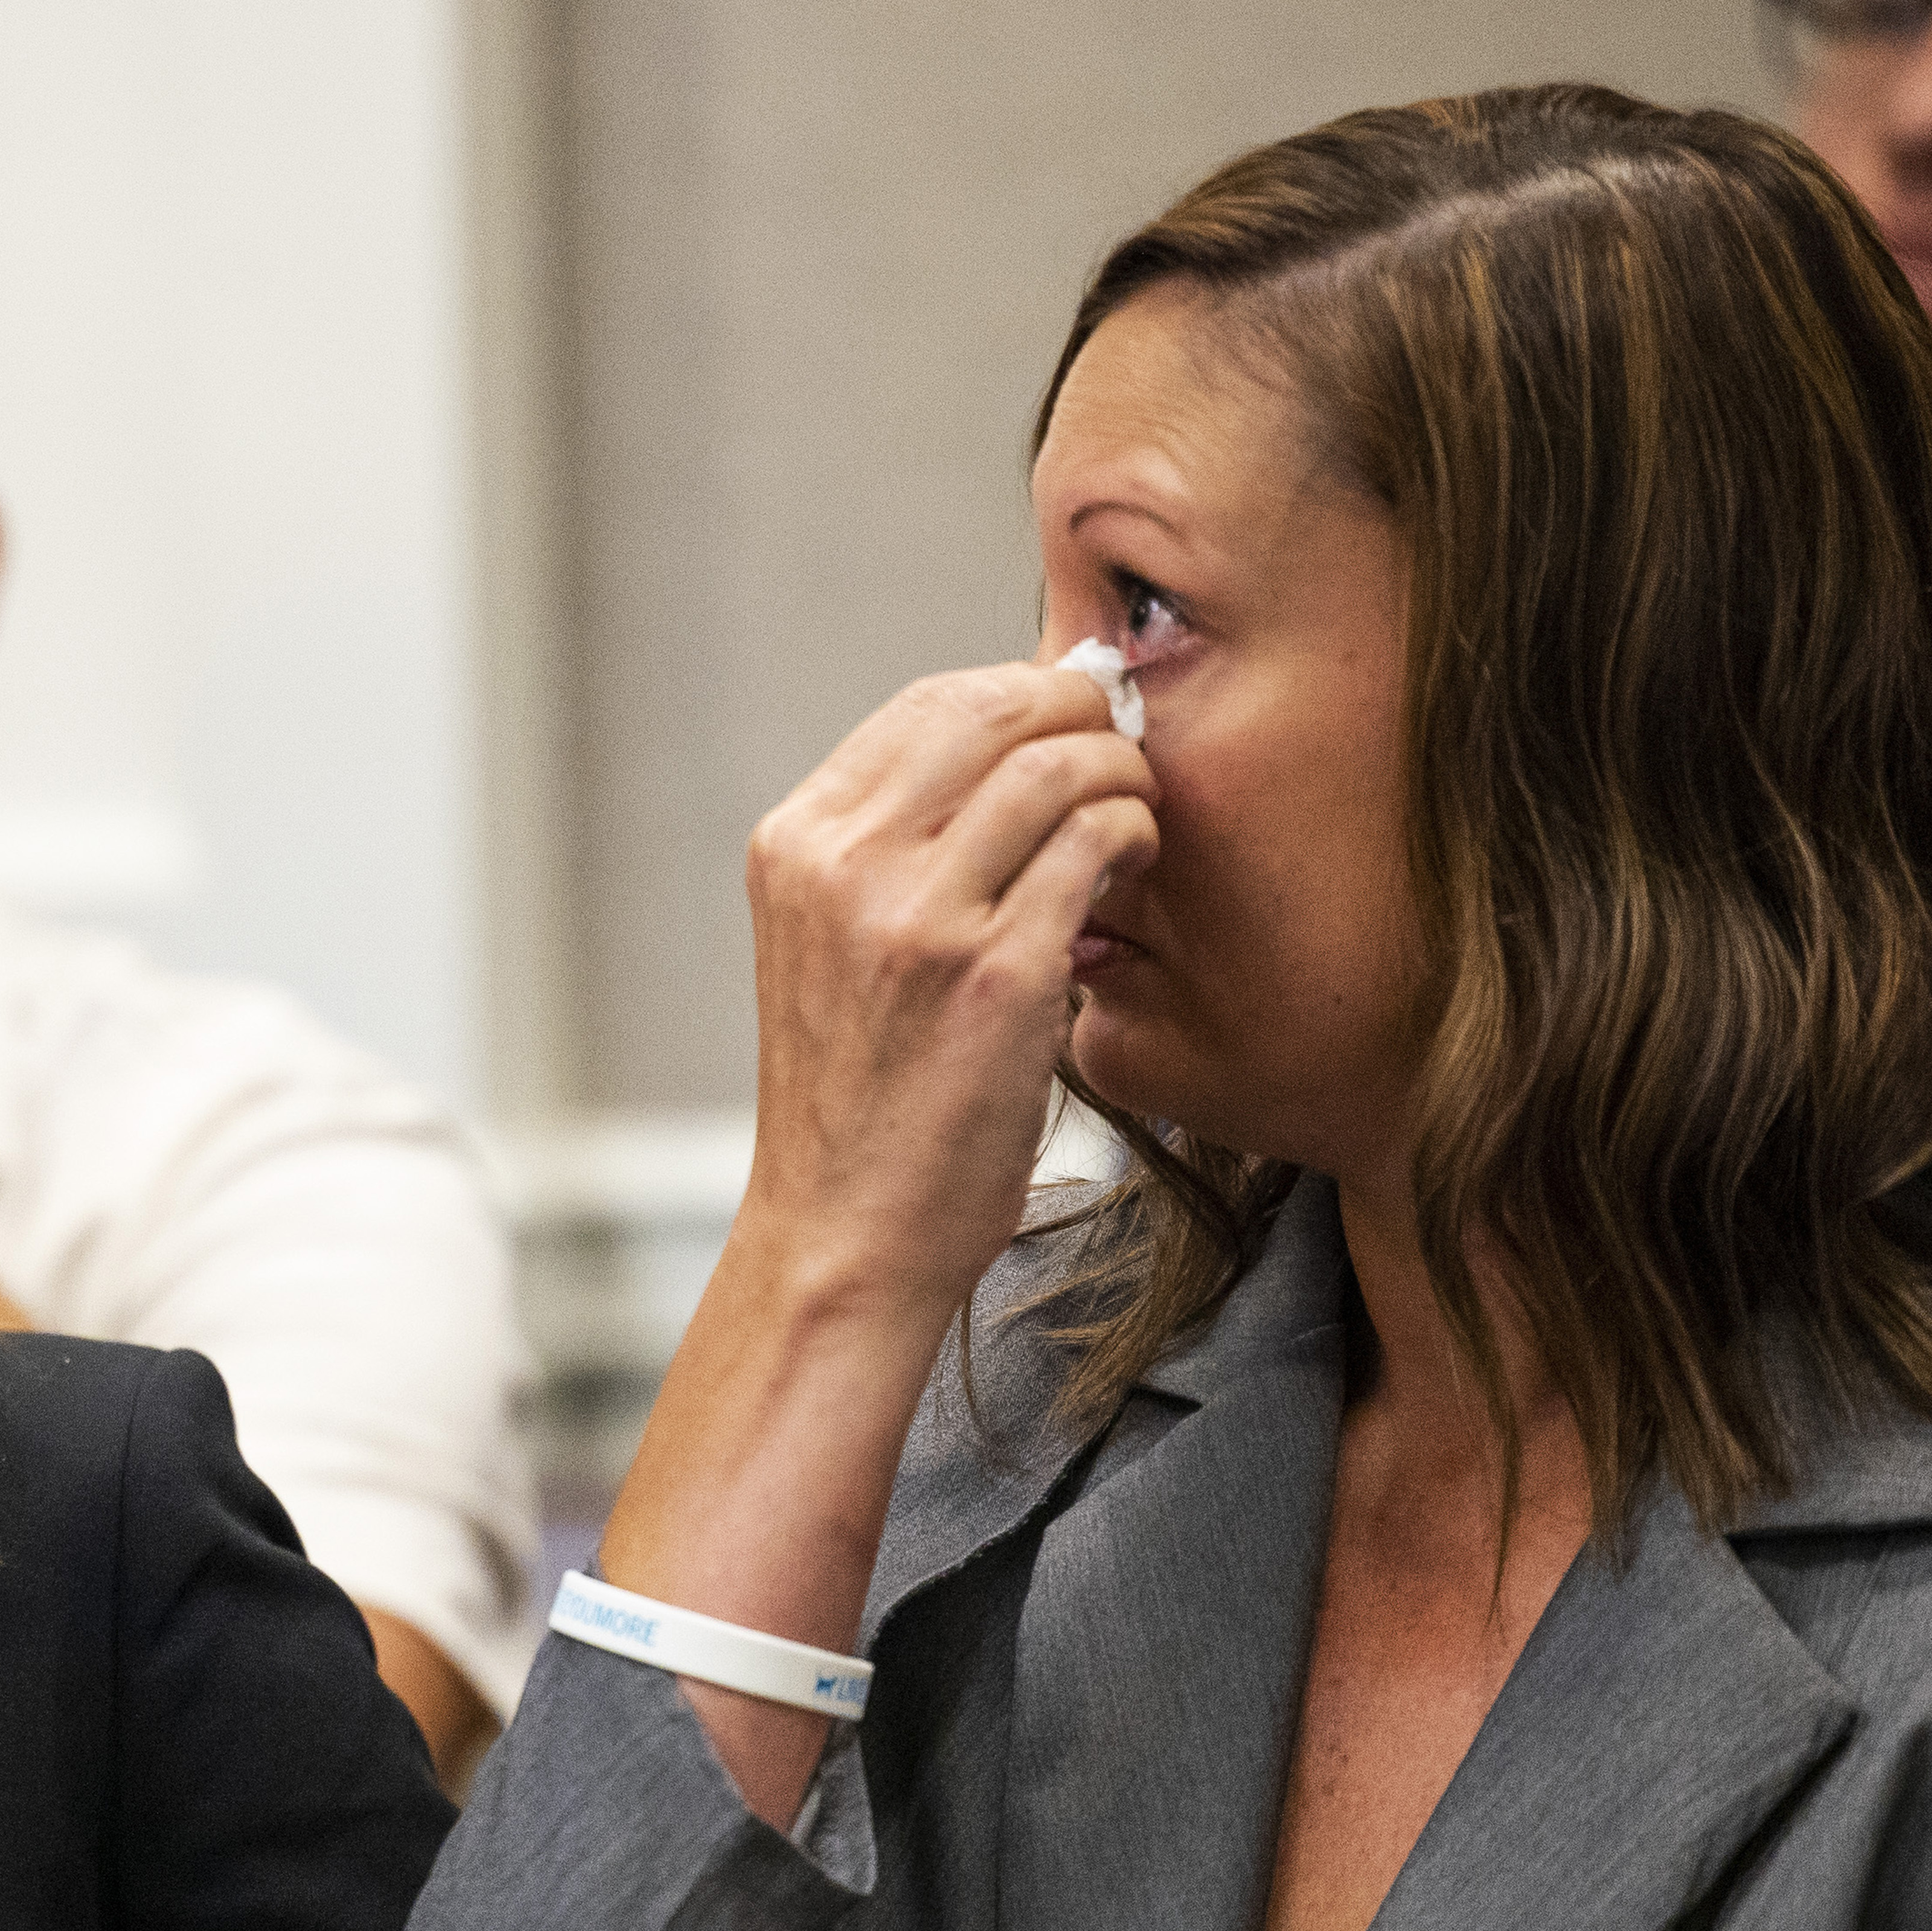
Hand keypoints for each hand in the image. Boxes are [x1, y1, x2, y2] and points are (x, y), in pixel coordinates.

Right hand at [730, 659, 1158, 1327]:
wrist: (845, 1235)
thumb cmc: (858, 1100)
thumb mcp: (831, 947)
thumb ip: (888, 852)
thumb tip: (1009, 753)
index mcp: (795, 846)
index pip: (925, 705)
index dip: (1020, 695)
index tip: (1070, 724)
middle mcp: (843, 865)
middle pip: (992, 708)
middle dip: (1081, 710)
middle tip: (1125, 748)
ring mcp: (916, 917)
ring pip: (1056, 764)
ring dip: (1121, 771)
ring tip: (1137, 814)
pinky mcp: (995, 973)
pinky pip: (1094, 842)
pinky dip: (1133, 833)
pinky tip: (1134, 867)